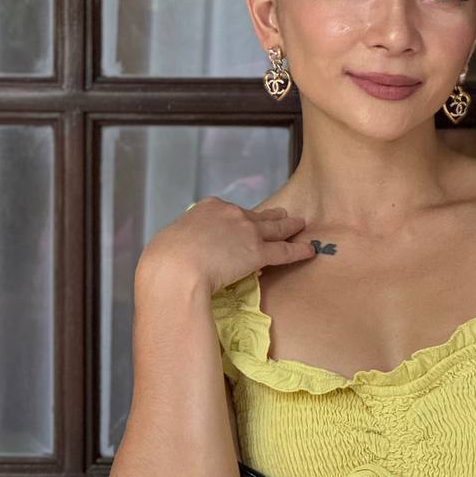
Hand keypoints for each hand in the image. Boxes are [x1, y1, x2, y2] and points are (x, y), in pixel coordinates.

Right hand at [136, 197, 315, 295]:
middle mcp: (230, 213)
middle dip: (270, 216)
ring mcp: (246, 231)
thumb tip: (184, 253)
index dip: (237, 219)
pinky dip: (298, 250)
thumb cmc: (165, 259)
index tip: (241, 223)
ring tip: (300, 225)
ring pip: (274, 228)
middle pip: (255, 215)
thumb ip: (186, 242)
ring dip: (289, 226)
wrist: (176, 268)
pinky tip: (309, 250)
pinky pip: (284, 250)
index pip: (228, 212)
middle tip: (282, 213)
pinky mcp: (258, 252)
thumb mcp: (171, 241)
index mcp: (207, 208)